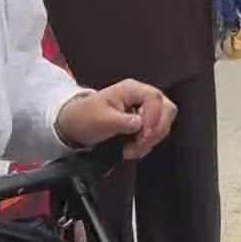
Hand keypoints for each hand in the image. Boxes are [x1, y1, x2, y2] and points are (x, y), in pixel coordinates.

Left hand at [57, 81, 177, 158]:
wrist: (74, 125)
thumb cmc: (86, 117)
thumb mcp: (101, 120)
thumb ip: (123, 122)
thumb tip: (140, 125)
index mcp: (132, 89)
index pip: (155, 99)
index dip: (154, 118)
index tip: (143, 136)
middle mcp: (142, 96)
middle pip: (166, 110)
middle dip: (157, 130)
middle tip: (140, 145)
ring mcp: (144, 109)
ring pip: (163, 123)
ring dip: (151, 140)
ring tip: (131, 151)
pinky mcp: (143, 122)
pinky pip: (155, 132)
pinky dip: (147, 144)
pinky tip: (132, 150)